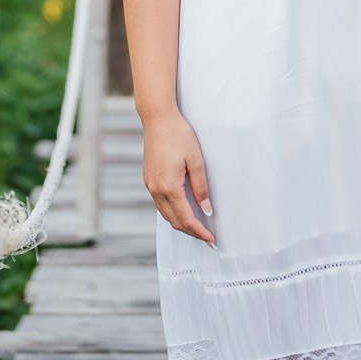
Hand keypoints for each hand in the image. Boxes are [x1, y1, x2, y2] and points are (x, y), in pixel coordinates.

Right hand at [141, 108, 215, 244]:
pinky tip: (183, 211)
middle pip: (174, 221)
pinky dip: (173, 212)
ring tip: (198, 228)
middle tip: (208, 239)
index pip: (186, 219)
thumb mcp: (196, 161)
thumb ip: (201, 188)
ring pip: (166, 214)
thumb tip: (206, 210)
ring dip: (182, 224)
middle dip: (191, 232)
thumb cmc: (179, 135)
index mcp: (169, 187)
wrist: (158, 119)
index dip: (200, 232)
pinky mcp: (149, 180)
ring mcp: (150, 185)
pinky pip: (161, 204)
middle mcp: (156, 190)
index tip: (212, 240)